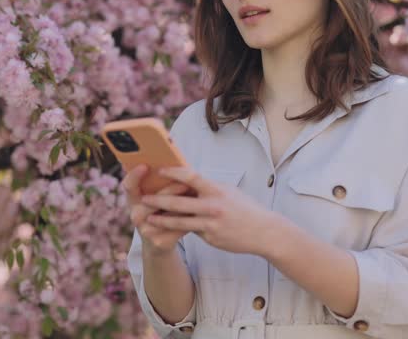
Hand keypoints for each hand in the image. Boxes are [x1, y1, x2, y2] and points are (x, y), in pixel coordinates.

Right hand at [122, 164, 193, 253]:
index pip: (128, 185)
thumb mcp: (156, 198)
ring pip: (167, 214)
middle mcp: (135, 215)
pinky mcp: (159, 241)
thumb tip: (178, 164)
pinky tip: (199, 213)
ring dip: (183, 205)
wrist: (159, 243)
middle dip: (170, 190)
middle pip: (152, 200)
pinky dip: (189, 219)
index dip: (134, 176)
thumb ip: (160, 184)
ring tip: (196, 196)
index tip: (145, 165)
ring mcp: (146, 230)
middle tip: (185, 183)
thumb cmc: (161, 212)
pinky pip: (177, 227)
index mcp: (133, 200)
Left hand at [140, 166, 276, 255]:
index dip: (173, 172)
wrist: (264, 232)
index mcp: (216, 190)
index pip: (190, 177)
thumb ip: (208, 187)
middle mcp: (212, 206)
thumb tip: (188, 180)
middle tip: (144, 198)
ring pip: (180, 221)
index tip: (159, 170)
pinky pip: (191, 232)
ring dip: (162, 219)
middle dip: (158, 200)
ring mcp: (211, 223)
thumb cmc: (245, 208)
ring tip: (148, 218)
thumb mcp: (228, 191)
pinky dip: (178, 230)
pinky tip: (166, 229)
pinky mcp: (210, 237)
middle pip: (179, 202)